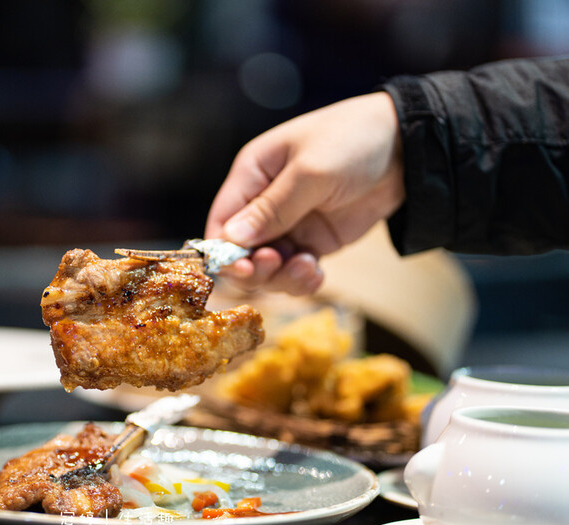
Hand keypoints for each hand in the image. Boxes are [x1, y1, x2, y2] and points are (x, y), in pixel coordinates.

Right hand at [205, 92, 404, 294]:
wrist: (408, 148)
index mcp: (252, 175)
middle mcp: (264, 203)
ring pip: (267, 268)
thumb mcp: (310, 171)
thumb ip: (272, 208)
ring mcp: (289, 225)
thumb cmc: (352, 140)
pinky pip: (295, 271)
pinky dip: (301, 280)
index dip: (225, 251)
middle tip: (276, 265)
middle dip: (255, 268)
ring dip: (281, 277)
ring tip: (307, 267)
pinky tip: (316, 273)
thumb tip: (231, 239)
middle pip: (240, 252)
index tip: (243, 268)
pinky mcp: (314, 241)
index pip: (221, 221)